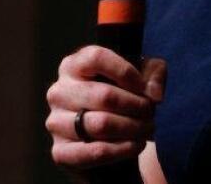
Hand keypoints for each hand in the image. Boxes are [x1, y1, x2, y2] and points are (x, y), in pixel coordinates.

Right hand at [45, 45, 166, 177]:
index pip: (96, 58)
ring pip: (101, 124)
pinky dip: (123, 150)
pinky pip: (96, 152)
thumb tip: (153, 93)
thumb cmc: (123, 103)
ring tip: (146, 129)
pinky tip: (135, 145)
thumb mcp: (142, 79)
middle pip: (104, 95)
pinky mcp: (61, 152)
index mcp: (72, 66)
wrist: (110, 146)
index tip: (143, 87)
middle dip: (137, 106)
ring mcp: (56, 122)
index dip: (126, 72)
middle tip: (151, 114)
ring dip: (133, 129)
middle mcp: (58, 92)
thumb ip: (154, 73)